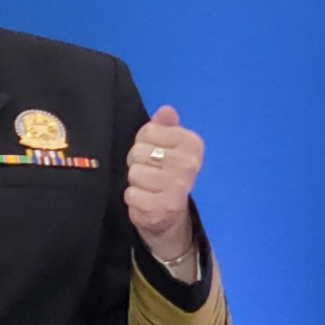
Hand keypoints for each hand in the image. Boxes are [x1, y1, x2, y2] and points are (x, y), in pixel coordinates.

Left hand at [125, 105, 203, 263]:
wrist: (169, 214)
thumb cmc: (163, 171)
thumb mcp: (165, 144)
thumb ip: (163, 125)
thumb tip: (166, 109)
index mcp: (192, 144)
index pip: (149, 131)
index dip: (144, 141)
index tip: (154, 152)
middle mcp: (189, 165)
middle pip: (139, 152)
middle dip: (138, 161)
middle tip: (149, 170)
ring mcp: (177, 188)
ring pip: (134, 173)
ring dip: (135, 180)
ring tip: (147, 185)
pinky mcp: (162, 208)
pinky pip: (131, 194)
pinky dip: (133, 197)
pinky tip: (145, 200)